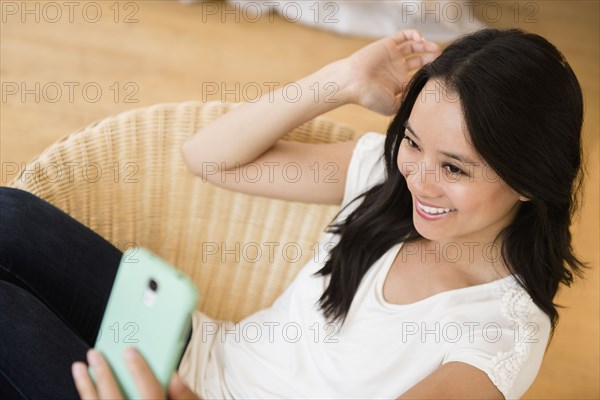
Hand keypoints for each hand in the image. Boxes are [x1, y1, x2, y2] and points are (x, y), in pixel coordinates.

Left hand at [71, 348, 201, 398]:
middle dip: (104, 375)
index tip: (130, 351)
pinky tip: (87, 390)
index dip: (140, 372)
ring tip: (81, 367)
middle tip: (96, 354)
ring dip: (87, 388)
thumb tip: (174, 376)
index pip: (150, 395)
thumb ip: (187, 396)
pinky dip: (89, 399)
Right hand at [341, 29, 440, 114]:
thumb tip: (422, 104)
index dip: (430, 74)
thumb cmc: (369, 97)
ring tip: (436, 50)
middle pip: (419, 59)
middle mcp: (396, 68)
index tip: (440, 75)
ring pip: (413, 46)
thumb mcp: (392, 107)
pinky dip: (414, 35)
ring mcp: (392, 56)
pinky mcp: (388, 44)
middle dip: (431, 58)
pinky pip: (403, 35)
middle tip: (441, 59)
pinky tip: (421, 40)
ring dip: (426, 46)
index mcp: (398, 83)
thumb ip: (407, 104)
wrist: (353, 84)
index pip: (419, 76)